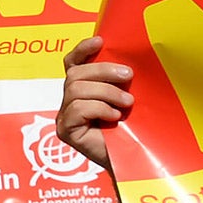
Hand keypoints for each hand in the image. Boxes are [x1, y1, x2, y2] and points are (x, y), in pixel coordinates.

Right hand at [57, 35, 133, 171]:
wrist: (137, 161)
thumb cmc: (137, 130)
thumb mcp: (129, 97)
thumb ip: (122, 81)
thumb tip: (132, 59)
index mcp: (84, 90)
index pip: (73, 63)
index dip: (83, 49)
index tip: (101, 41)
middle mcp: (70, 101)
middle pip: (75, 73)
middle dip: (103, 71)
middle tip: (129, 77)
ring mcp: (65, 117)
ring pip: (75, 89)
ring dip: (106, 92)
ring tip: (127, 103)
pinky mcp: (66, 131)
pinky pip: (76, 109)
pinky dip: (98, 108)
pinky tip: (114, 117)